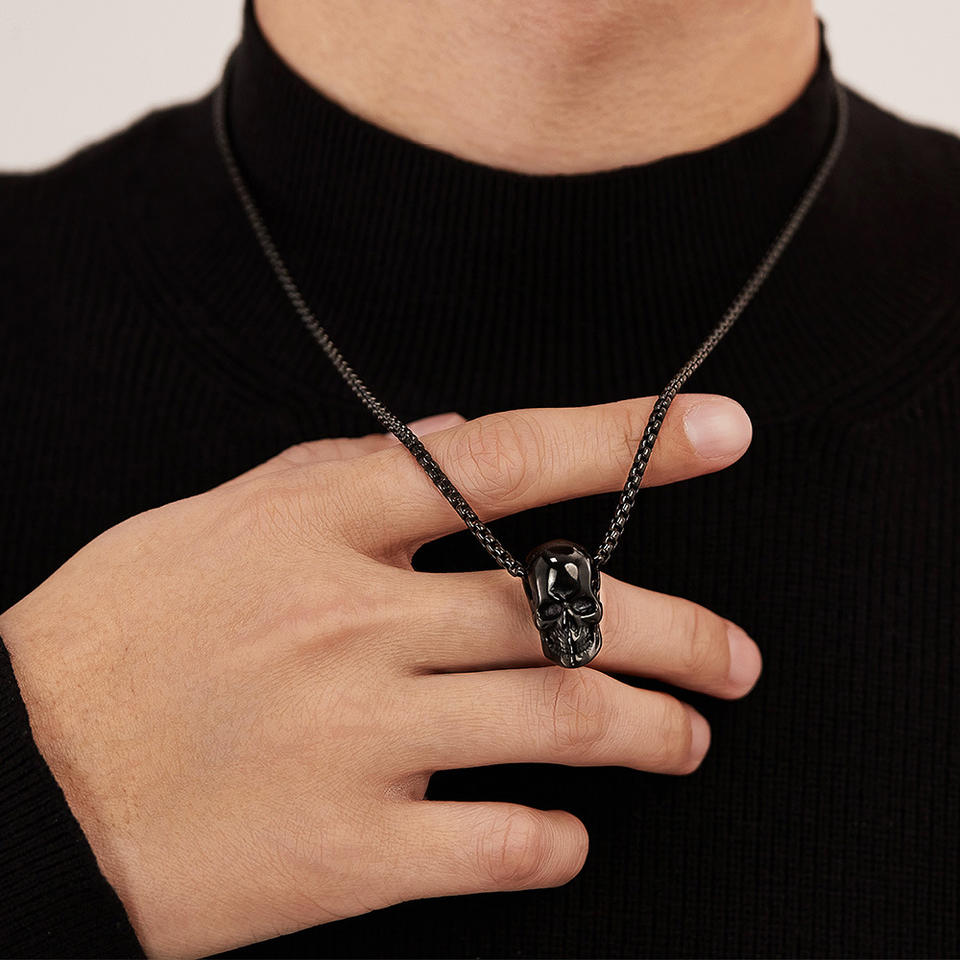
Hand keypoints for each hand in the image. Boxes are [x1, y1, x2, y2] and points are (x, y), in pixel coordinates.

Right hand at [0, 394, 759, 957]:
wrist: (18, 780)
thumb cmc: (116, 635)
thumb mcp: (216, 521)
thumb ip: (345, 474)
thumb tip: (455, 434)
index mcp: (323, 526)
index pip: (507, 460)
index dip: (627, 440)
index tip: (716, 431)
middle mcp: (355, 620)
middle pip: (565, 609)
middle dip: (677, 632)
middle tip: (735, 657)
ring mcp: (357, 735)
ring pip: (559, 722)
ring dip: (647, 732)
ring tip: (687, 738)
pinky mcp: (346, 848)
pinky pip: (498, 842)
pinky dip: (555, 841)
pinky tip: (567, 836)